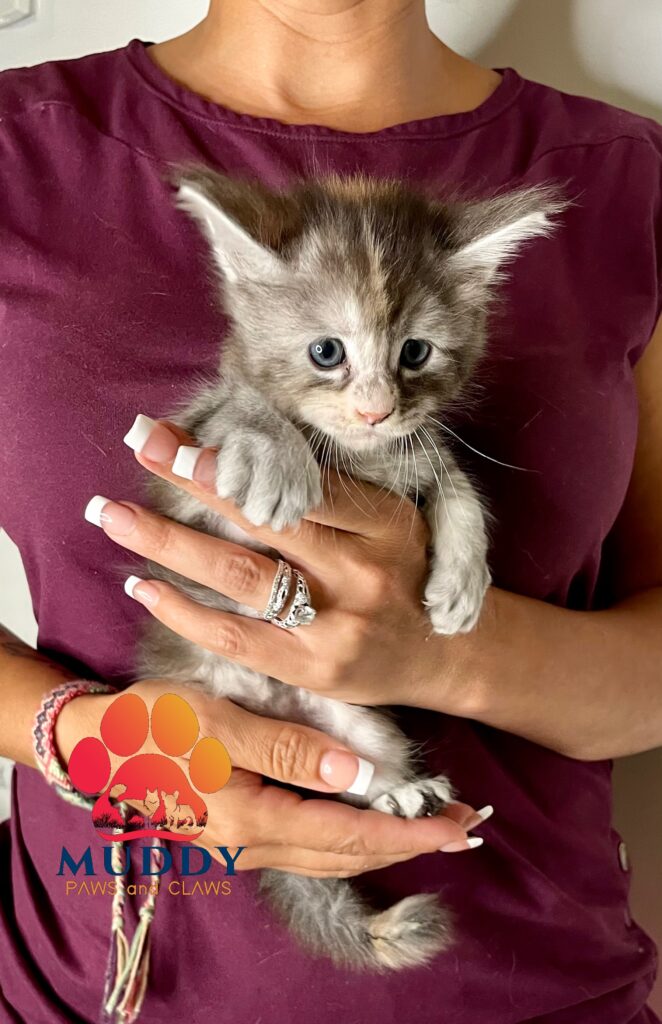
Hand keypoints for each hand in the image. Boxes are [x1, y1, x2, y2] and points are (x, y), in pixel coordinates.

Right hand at [55, 679, 483, 874]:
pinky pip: (312, 843)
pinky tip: (368, 814)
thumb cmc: (153, 724)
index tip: (456, 824)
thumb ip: (289, 750)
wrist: (96, 744)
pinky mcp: (241, 830)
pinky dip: (351, 834)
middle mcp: (255, 845)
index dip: (408, 832)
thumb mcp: (218, 724)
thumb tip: (358, 775)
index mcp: (253, 820)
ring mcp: (247, 844)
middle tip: (461, 824)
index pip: (350, 835)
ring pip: (333, 853)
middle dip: (408, 841)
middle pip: (349, 854)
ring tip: (429, 823)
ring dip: (385, 840)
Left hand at [85, 417, 460, 708]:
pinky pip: (234, 637)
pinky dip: (183, 611)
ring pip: (238, 575)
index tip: (175, 436)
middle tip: (137, 446)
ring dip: (168, 542)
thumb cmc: (404, 577)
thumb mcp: (388, 524)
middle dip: (191, 479)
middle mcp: (362, 571)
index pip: (297, 482)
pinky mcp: (312, 669)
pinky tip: (143, 585)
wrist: (441, 659)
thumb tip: (242, 459)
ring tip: (113, 515)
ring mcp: (337, 625)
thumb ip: (329, 499)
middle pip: (262, 518)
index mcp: (385, 522)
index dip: (232, 459)